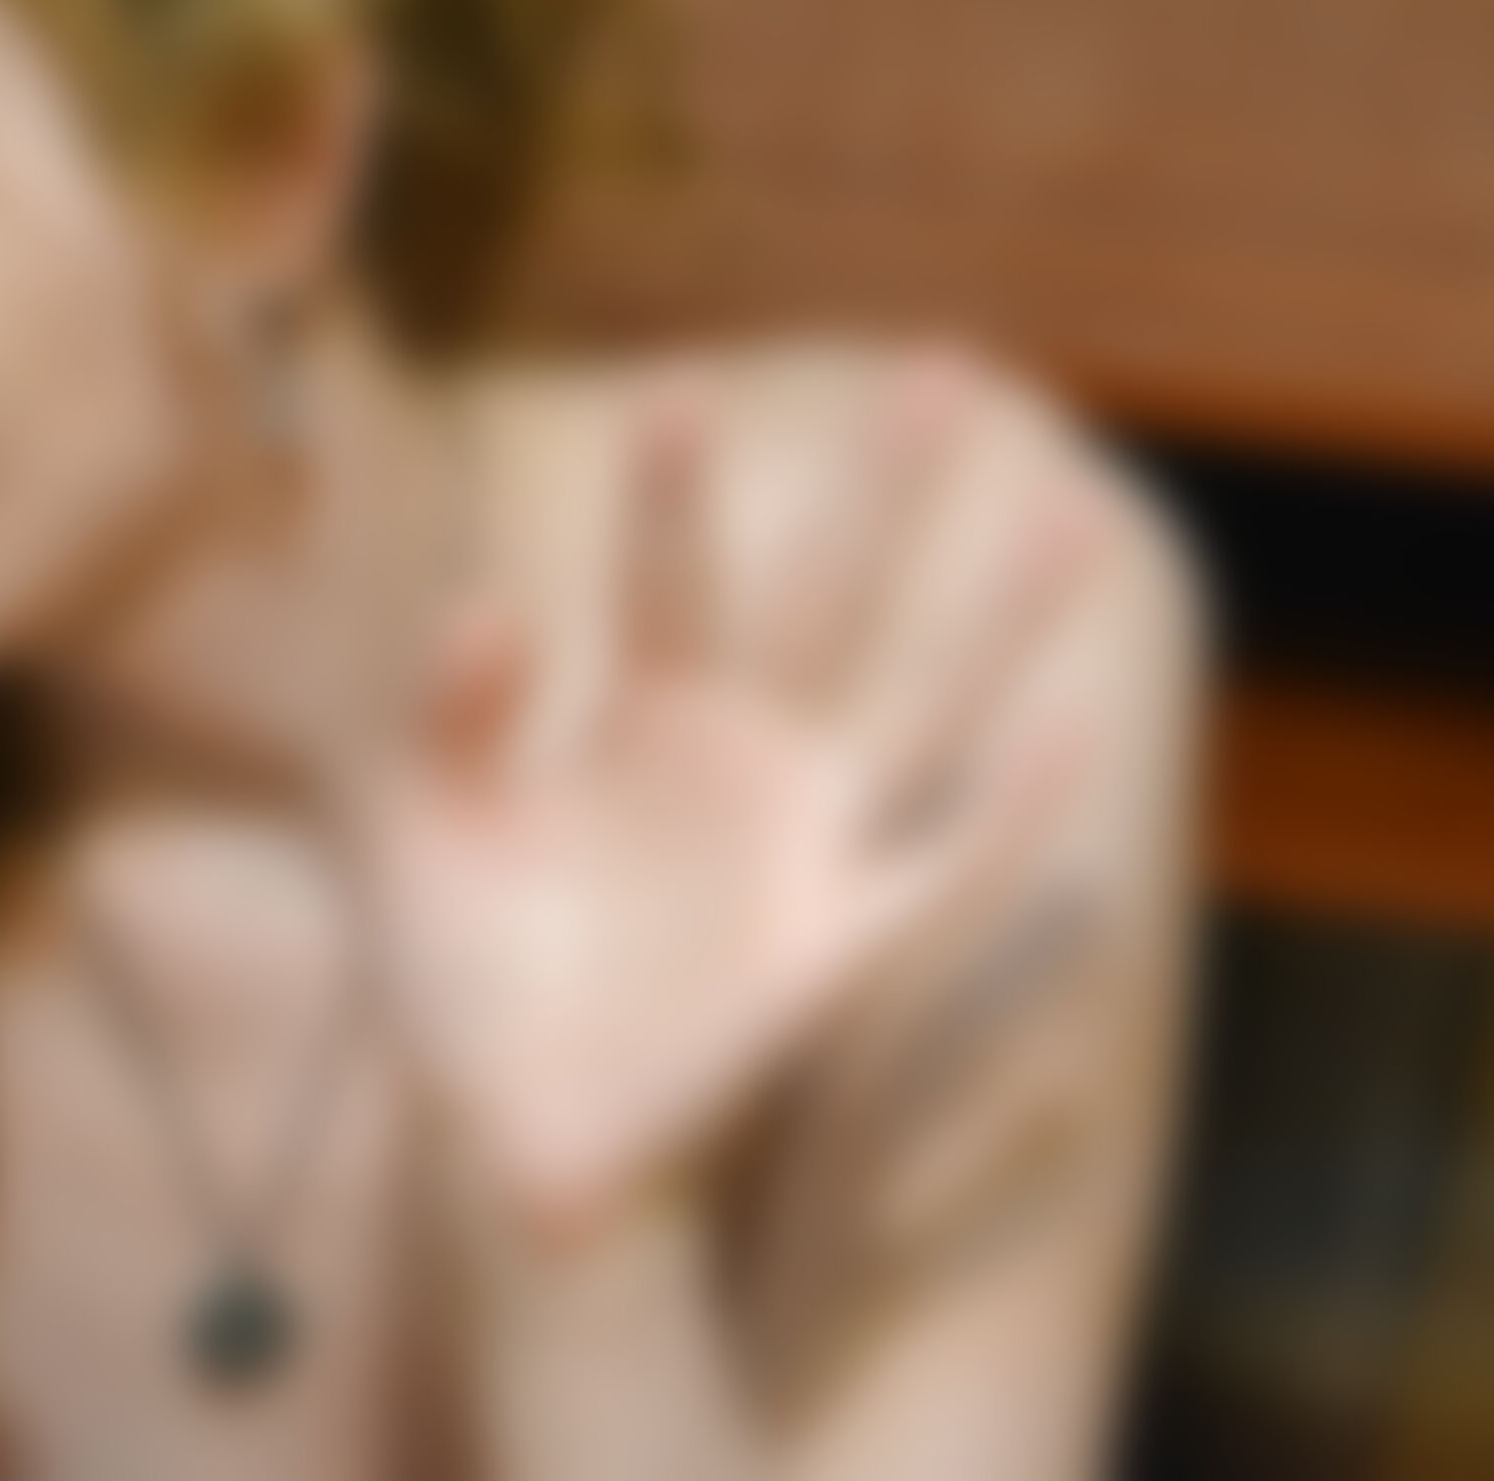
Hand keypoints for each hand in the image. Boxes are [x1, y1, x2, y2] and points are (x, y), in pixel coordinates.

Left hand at [358, 352, 1119, 1243]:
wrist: (495, 1127)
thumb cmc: (457, 966)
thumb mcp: (420, 830)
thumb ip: (447, 719)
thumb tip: (488, 605)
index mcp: (640, 716)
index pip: (666, 580)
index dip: (670, 493)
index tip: (677, 389)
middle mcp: (742, 758)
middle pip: (828, 601)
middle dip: (881, 493)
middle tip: (941, 366)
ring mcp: (804, 848)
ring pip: (920, 707)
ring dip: (996, 617)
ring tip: (1073, 513)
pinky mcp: (837, 953)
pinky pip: (942, 872)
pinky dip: (1008, 811)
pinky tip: (1071, 731)